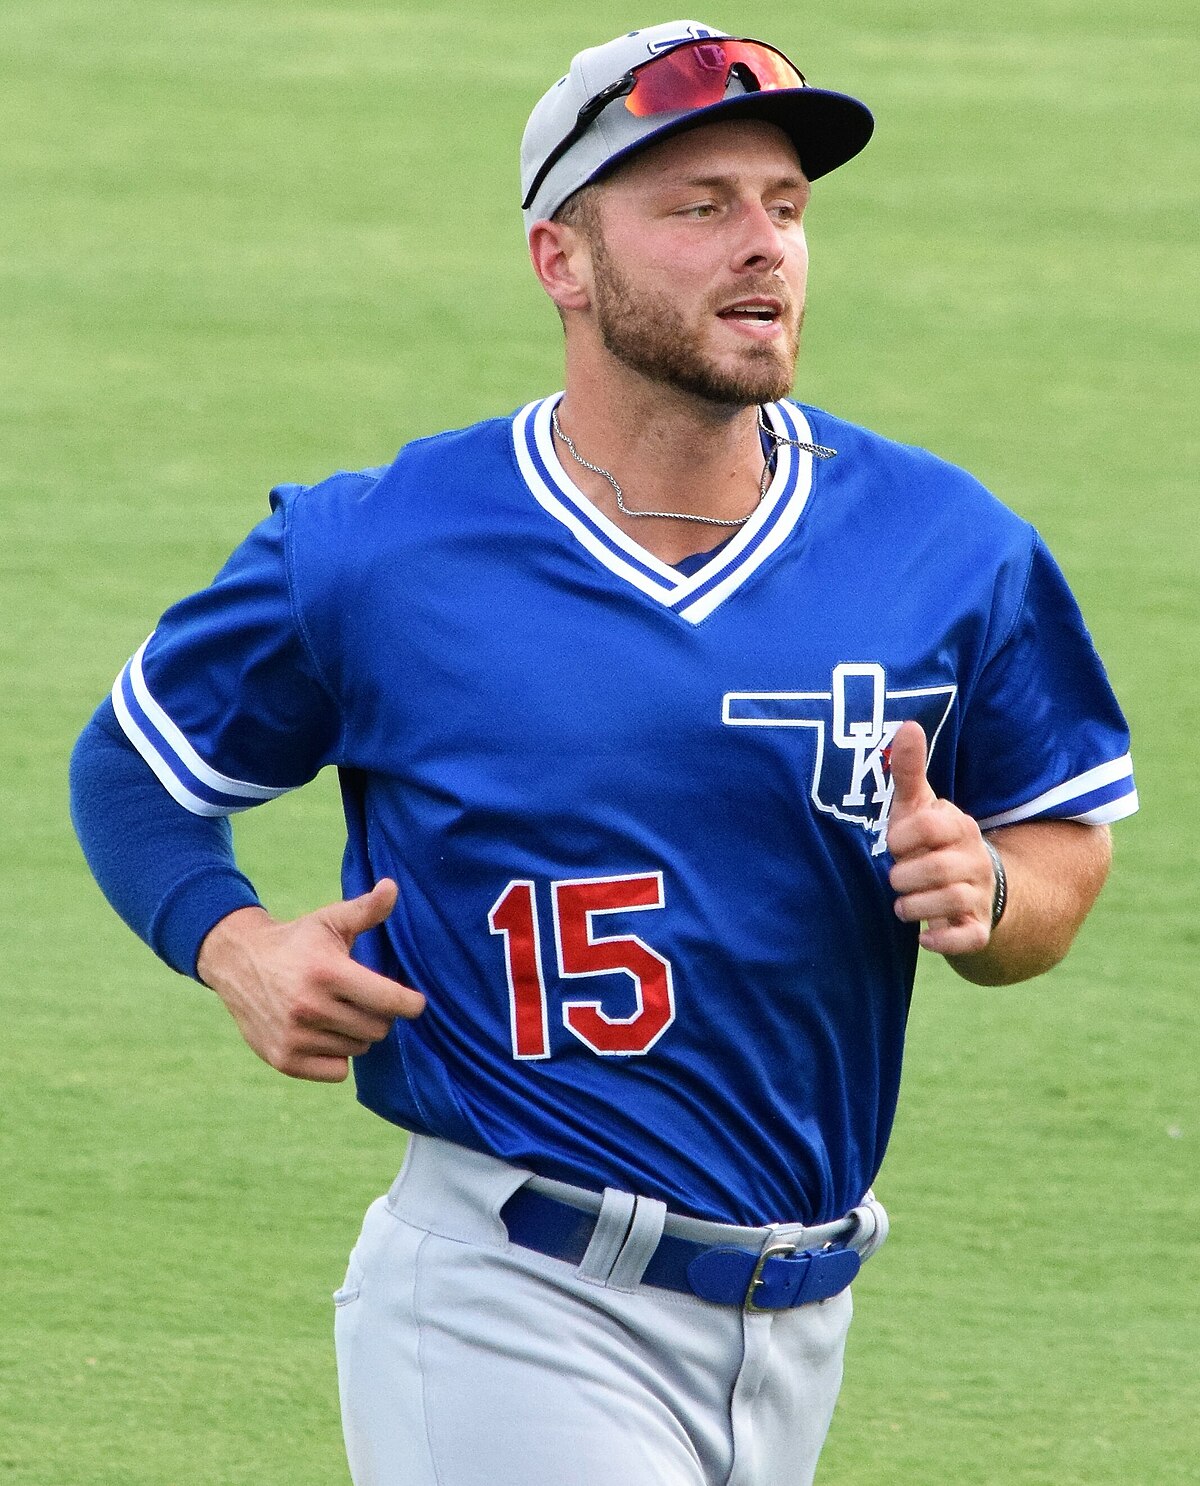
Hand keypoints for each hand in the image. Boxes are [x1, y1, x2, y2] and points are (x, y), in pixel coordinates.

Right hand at [196, 879, 425, 1082]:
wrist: (239, 962)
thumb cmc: (297, 941)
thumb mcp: (330, 920)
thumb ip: (366, 909)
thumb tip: (392, 886)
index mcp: (327, 972)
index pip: (388, 1000)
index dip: (410, 1003)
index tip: (416, 1002)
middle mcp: (309, 1007)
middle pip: (377, 1029)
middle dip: (381, 1016)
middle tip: (368, 1001)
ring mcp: (294, 1036)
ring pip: (357, 1048)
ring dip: (357, 1034)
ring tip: (341, 1012)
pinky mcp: (284, 1059)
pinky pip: (337, 1071)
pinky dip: (338, 1056)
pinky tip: (326, 1033)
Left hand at [886, 721, 995, 956]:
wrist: (974, 889)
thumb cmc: (931, 843)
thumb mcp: (919, 807)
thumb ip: (908, 771)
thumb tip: (907, 725)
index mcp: (958, 827)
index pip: (930, 826)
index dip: (903, 837)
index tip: (894, 844)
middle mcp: (975, 860)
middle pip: (937, 869)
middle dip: (905, 877)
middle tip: (896, 877)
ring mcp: (980, 895)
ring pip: (948, 903)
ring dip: (915, 908)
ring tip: (904, 904)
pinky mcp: (979, 930)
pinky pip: (967, 940)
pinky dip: (942, 941)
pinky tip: (924, 937)